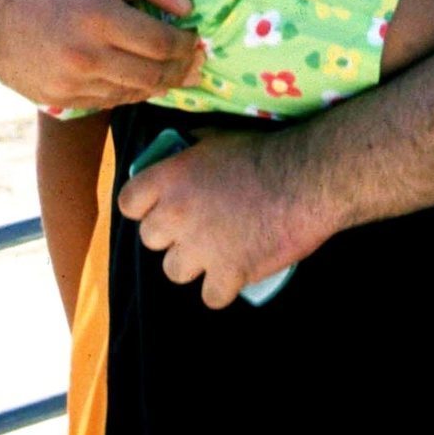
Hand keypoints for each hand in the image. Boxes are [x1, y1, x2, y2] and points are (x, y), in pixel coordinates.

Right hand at [0, 0, 202, 110]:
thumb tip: (187, 8)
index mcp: (101, 19)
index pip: (162, 44)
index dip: (187, 46)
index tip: (197, 40)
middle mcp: (86, 56)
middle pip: (152, 76)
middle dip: (181, 71)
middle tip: (196, 65)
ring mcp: (69, 83)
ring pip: (130, 94)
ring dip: (156, 85)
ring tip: (171, 74)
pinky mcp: (55, 99)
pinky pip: (103, 102)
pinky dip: (125, 92)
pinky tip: (136, 80)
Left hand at [117, 127, 327, 307]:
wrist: (305, 178)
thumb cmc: (265, 152)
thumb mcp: (220, 138)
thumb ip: (193, 150)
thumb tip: (182, 151)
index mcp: (171, 178)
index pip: (128, 202)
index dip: (143, 206)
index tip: (160, 204)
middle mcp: (177, 214)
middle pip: (150, 239)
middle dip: (170, 234)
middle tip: (196, 226)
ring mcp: (200, 249)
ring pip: (174, 272)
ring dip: (193, 264)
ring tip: (218, 249)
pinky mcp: (228, 274)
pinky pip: (210, 296)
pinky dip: (223, 288)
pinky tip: (238, 272)